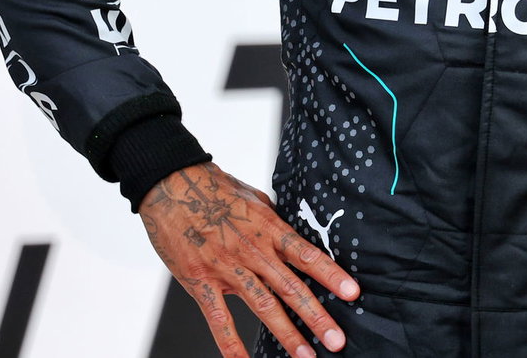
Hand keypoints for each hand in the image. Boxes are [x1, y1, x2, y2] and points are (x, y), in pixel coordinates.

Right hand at [138, 162, 360, 357]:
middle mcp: (253, 250)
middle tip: (337, 340)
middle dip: (316, 316)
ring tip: (305, 355)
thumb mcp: (257, 199)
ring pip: (262, 305)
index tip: (353, 292)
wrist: (173, 185)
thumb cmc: (216, 190)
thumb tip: (295, 236)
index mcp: (269, 229)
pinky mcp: (200, 281)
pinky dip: (229, 343)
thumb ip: (276, 223)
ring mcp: (227, 267)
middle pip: (290, 287)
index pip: (307, 255)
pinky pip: (218, 318)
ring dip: (286, 333)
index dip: (331, 274)